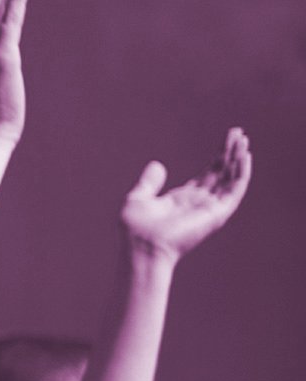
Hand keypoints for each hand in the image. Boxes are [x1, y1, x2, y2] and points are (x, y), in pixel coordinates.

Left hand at [121, 127, 251, 261]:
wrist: (142, 247)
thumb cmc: (136, 230)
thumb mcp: (138, 198)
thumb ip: (149, 182)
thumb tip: (157, 164)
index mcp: (183, 199)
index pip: (208, 174)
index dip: (219, 157)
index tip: (228, 138)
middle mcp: (199, 203)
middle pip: (222, 173)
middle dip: (230, 153)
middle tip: (238, 133)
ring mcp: (209, 208)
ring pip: (231, 179)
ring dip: (238, 160)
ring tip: (243, 140)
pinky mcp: (216, 213)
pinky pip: (234, 190)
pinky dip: (241, 173)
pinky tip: (244, 156)